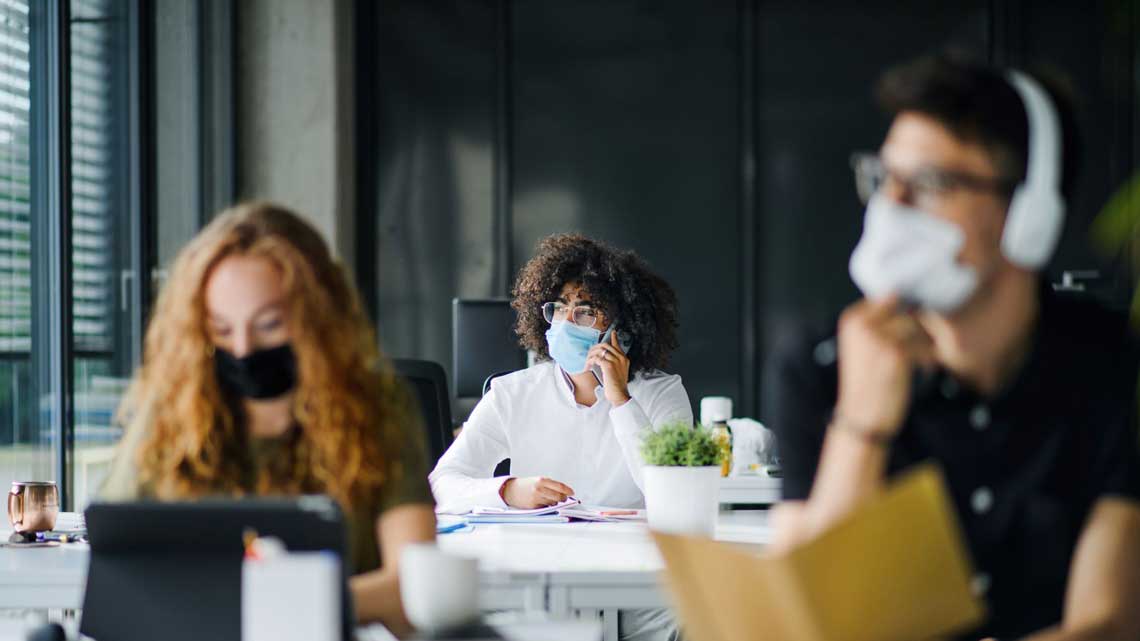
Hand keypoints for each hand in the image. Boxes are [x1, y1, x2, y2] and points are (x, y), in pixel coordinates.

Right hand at [500, 476, 574, 508]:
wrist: (511, 490)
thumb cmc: (526, 485)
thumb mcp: (538, 480)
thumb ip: (550, 484)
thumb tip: (564, 492)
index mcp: (541, 480)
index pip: (559, 486)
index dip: (568, 490)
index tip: (572, 492)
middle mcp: (539, 489)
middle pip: (559, 496)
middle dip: (564, 498)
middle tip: (564, 498)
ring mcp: (537, 499)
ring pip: (553, 503)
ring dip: (555, 502)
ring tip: (550, 498)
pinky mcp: (534, 507)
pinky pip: (546, 507)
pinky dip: (548, 505)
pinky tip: (543, 502)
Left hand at [586, 331, 630, 405]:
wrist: (619, 395)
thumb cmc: (617, 386)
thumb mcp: (618, 372)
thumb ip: (614, 364)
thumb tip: (603, 358)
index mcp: (624, 359)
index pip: (618, 345)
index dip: (614, 338)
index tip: (612, 332)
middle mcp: (621, 358)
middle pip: (606, 346)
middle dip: (595, 349)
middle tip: (589, 355)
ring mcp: (615, 361)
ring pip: (600, 351)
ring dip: (591, 357)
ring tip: (587, 363)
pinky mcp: (609, 366)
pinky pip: (597, 358)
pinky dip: (591, 362)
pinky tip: (588, 366)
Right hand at [834, 296, 935, 437]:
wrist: (862, 416)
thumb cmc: (866, 382)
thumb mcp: (861, 346)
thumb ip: (877, 322)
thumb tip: (911, 301)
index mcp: (852, 319)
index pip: (889, 297)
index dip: (903, 312)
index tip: (903, 331)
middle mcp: (862, 325)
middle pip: (906, 312)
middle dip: (916, 330)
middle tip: (911, 351)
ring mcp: (879, 339)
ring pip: (918, 329)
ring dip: (923, 345)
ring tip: (914, 362)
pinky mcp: (897, 355)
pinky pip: (925, 347)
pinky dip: (927, 360)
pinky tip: (918, 372)